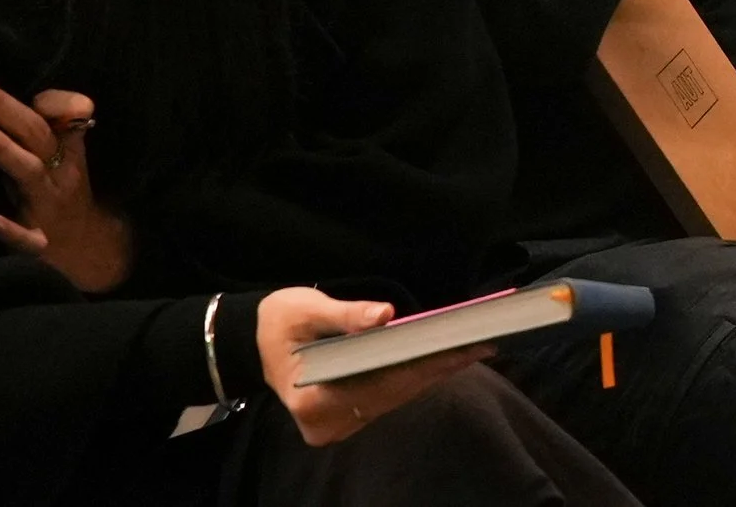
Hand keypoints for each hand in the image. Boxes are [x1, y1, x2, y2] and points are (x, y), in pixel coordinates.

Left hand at [0, 75, 131, 293]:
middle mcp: (57, 173)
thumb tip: (52, 98)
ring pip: (27, 171)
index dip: (30, 95)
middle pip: (33, 132)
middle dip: (0, 105)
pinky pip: (27, 238)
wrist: (88, 252)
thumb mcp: (67, 156)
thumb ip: (57, 120)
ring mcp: (47, 206)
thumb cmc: (63, 195)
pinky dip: (12, 230)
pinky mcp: (38, 243)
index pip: (49, 115)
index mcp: (65, 151)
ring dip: (2, 148)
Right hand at [258, 288, 493, 445]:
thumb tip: (385, 315)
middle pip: (393, 394)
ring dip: (432, 373)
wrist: (254, 341)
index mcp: (313, 401)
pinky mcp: (347, 418)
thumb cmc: (279, 321)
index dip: (423, 364)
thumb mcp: (306, 309)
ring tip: (473, 348)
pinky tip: (444, 359)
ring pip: (395, 398)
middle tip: (481, 343)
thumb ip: (345, 315)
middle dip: (437, 367)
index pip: (380, 383)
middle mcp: (327, 424)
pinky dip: (416, 377)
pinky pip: (388, 397)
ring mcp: (338, 426)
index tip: (460, 347)